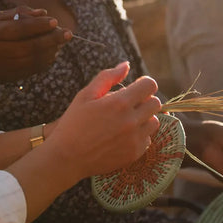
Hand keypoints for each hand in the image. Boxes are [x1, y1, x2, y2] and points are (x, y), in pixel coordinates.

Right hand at [0, 7, 68, 85]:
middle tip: (67, 33)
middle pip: (30, 46)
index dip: (39, 26)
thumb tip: (43, 13)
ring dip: (51, 51)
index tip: (55, 21)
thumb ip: (17, 14)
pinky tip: (53, 53)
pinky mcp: (11, 77)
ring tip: (61, 42)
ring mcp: (4, 66)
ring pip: (33, 59)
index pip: (19, 29)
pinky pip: (33, 69)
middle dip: (51, 39)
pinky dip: (46, 61)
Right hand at [47, 62, 161, 179]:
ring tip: (126, 120)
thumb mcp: (85, 95)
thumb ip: (107, 77)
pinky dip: (139, 135)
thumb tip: (126, 65)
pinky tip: (123, 135)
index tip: (135, 88)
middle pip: (155, 103)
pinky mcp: (135, 154)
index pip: (150, 85)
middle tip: (129, 105)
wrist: (67, 157)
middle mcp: (131, 121)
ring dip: (144, 118)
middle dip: (144, 100)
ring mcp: (134, 139)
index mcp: (119, 103)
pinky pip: (148, 139)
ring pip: (154, 122)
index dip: (143, 84)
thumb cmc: (74, 123)